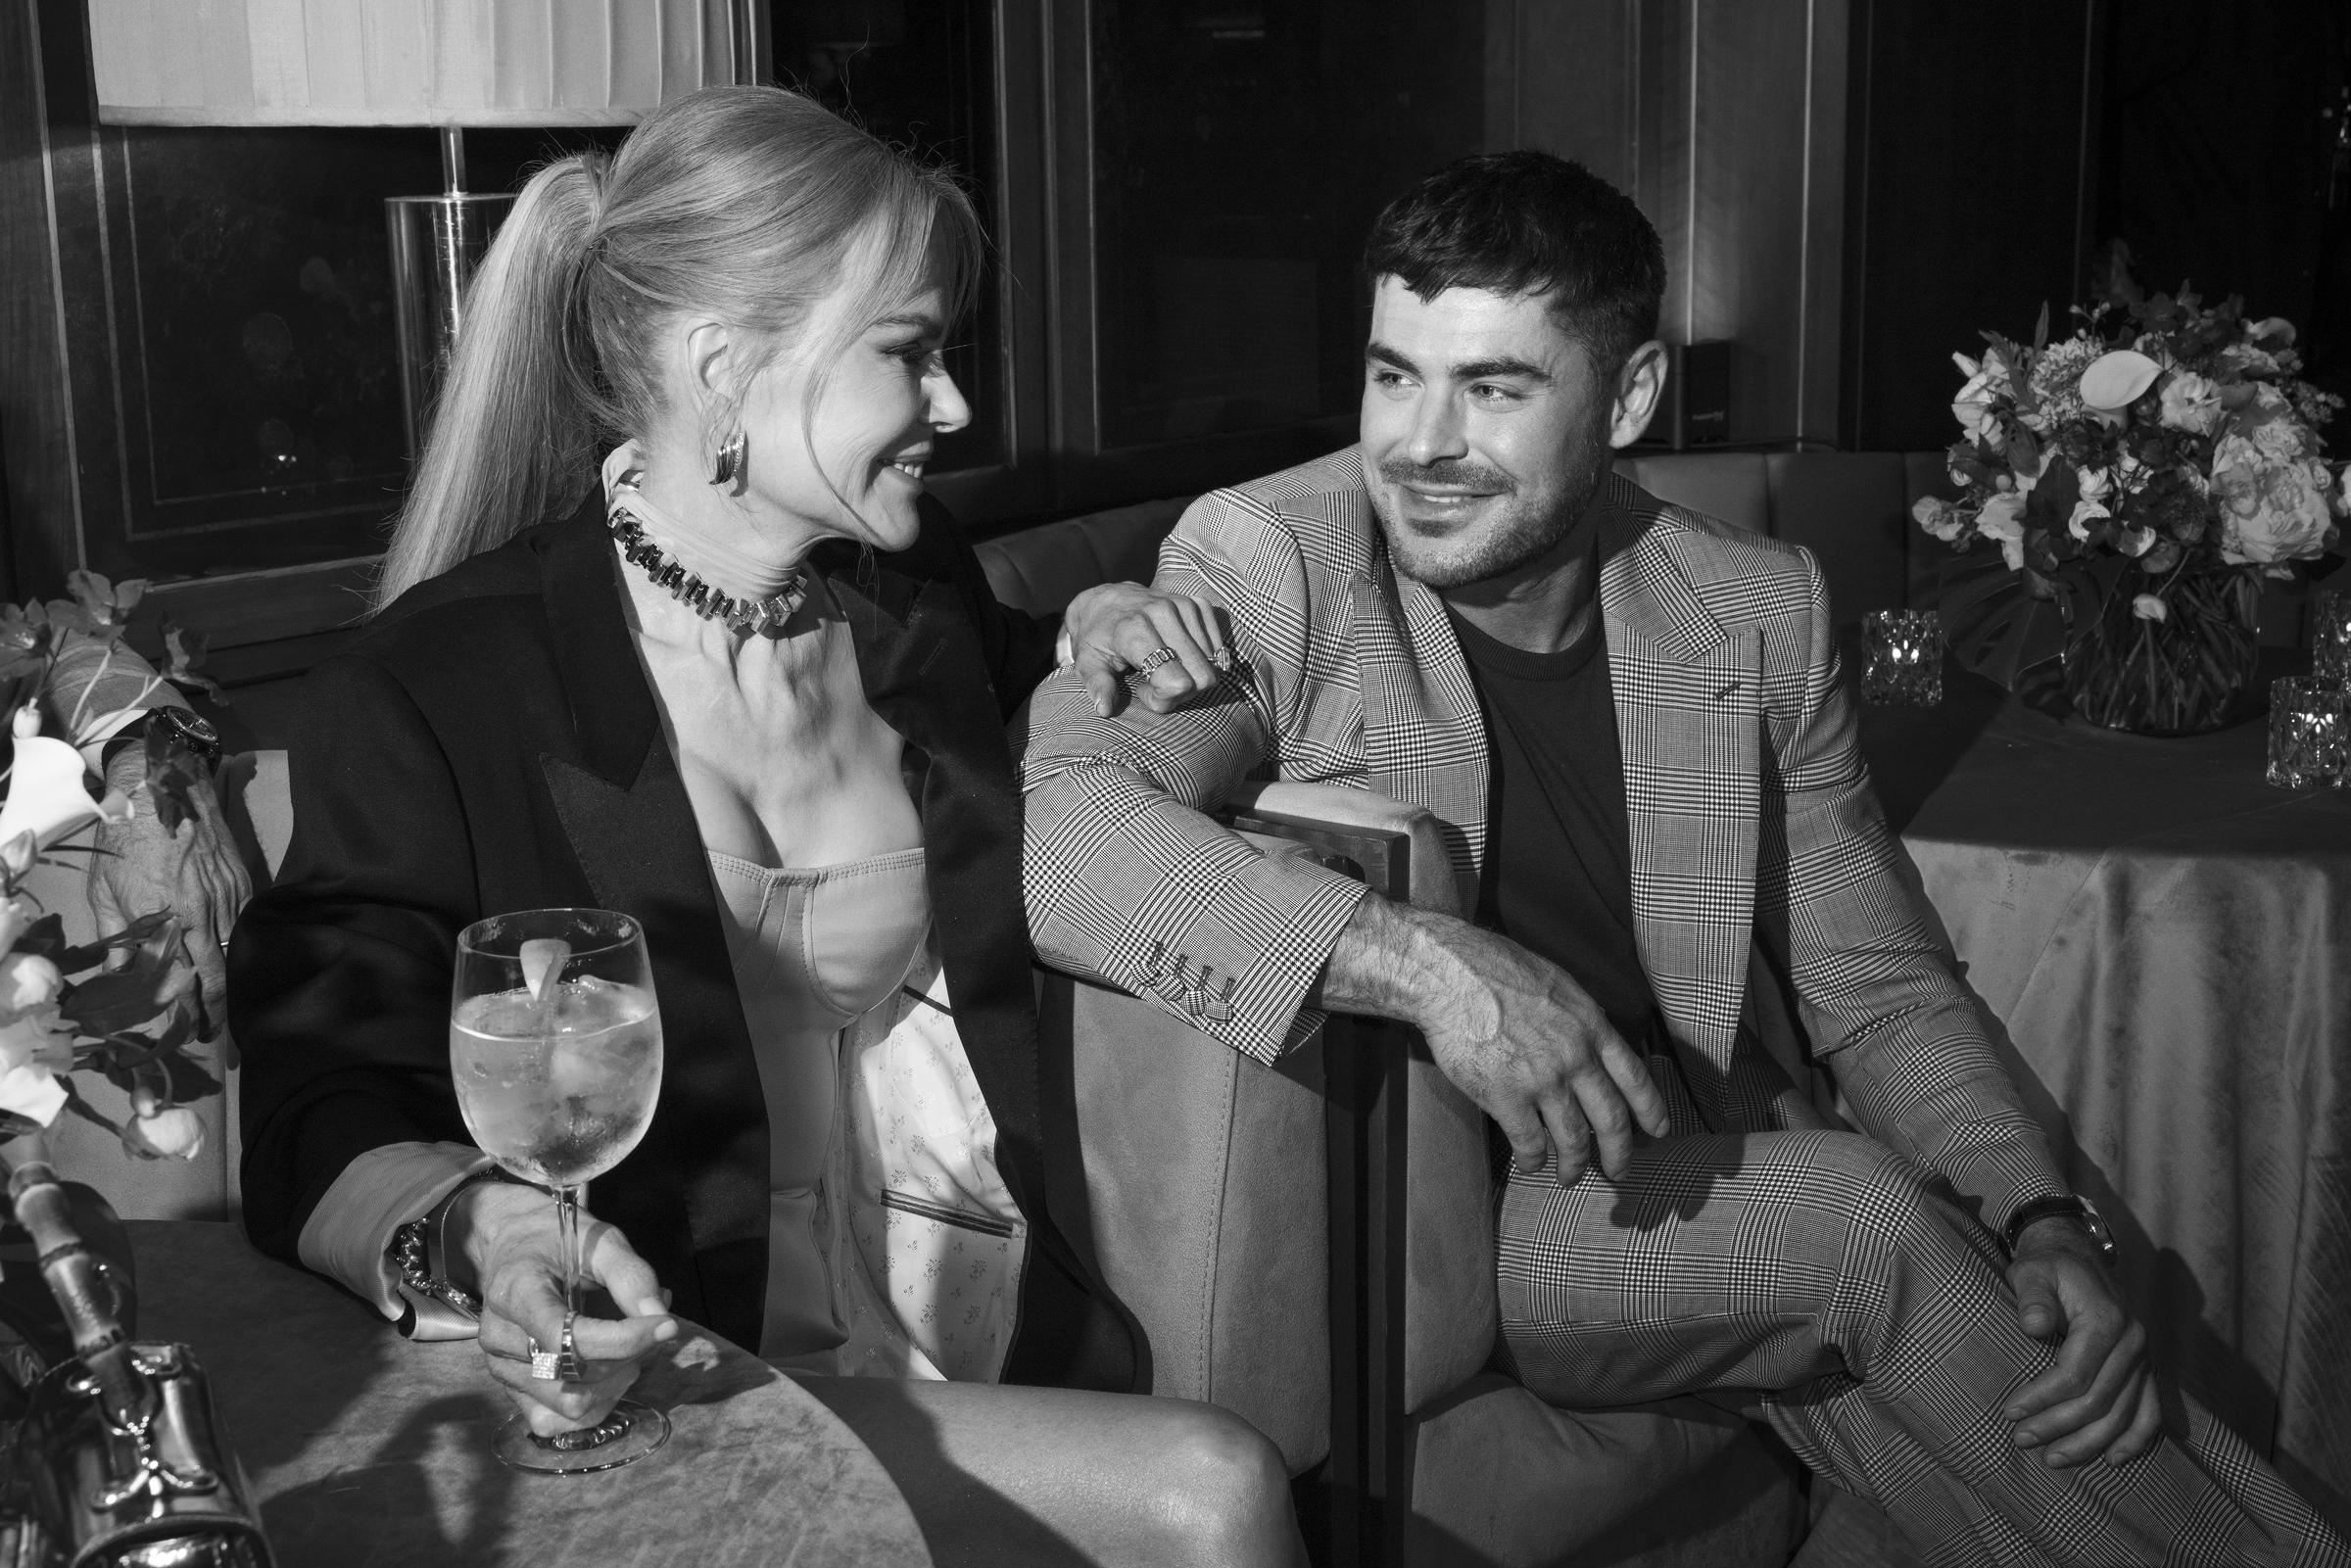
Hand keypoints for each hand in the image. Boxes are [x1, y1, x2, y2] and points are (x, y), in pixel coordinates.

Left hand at [89, 745, 251, 1038]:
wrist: (162, 788)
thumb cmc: (123, 840)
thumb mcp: (104, 892)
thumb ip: (115, 940)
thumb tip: (115, 981)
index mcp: (164, 919)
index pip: (180, 981)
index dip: (187, 1012)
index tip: (191, 1035)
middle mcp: (201, 913)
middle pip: (217, 975)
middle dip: (218, 1010)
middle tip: (217, 1035)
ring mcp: (227, 897)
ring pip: (237, 953)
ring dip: (234, 984)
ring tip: (230, 1009)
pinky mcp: (242, 882)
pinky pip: (248, 925)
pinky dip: (246, 949)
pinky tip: (242, 964)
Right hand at [450, 1180, 678, 1438]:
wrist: (510, 1244)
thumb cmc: (557, 1239)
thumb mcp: (599, 1238)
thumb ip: (631, 1275)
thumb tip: (660, 1317)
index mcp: (514, 1291)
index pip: (567, 1337)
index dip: (625, 1339)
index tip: (667, 1325)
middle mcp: (499, 1337)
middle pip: (575, 1374)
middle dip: (628, 1355)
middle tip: (650, 1325)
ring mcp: (501, 1369)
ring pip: (572, 1404)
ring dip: (615, 1381)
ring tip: (630, 1347)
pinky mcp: (510, 1392)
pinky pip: (555, 1422)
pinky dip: (594, 1405)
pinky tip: (610, 1373)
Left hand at [1062, 583, 1229, 716]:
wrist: (1107, 598)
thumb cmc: (1097, 638)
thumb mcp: (1088, 663)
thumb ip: (1097, 686)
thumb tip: (1104, 710)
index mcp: (1135, 629)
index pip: (1176, 681)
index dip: (1165, 700)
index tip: (1144, 692)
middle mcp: (1163, 612)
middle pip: (1202, 677)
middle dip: (1183, 693)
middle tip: (1157, 685)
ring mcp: (1184, 605)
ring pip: (1214, 665)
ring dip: (1192, 677)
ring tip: (1166, 668)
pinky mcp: (1198, 604)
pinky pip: (1218, 648)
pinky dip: (1202, 660)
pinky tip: (1179, 655)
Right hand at [1319, 896, 1669, 1181]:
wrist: (1450, 974)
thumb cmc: (1497, 970)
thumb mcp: (1558, 986)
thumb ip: (1581, 1020)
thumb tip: (1595, 1046)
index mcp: (1591, 1026)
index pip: (1635, 1078)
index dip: (1650, 1110)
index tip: (1657, 1132)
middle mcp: (1575, 1056)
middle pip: (1611, 1119)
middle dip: (1620, 1154)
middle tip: (1619, 1173)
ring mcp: (1541, 1078)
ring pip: (1573, 1139)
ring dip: (1574, 1165)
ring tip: (1569, 1177)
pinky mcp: (1505, 1095)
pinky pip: (1529, 1141)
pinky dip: (1533, 1159)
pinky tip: (1530, 1163)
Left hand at [2003, 1217, 2160, 1466]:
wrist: (2078, 1258)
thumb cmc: (2047, 1267)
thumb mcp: (2032, 1270)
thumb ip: (2032, 1296)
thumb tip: (2033, 1326)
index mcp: (2107, 1320)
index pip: (2075, 1374)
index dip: (2042, 1398)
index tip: (2011, 1412)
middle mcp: (2134, 1343)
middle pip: (2099, 1401)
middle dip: (2058, 1427)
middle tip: (2022, 1440)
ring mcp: (2145, 1359)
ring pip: (2124, 1415)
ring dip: (2089, 1443)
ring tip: (2053, 1459)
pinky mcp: (2146, 1370)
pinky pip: (2150, 1413)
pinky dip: (2135, 1440)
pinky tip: (2112, 1460)